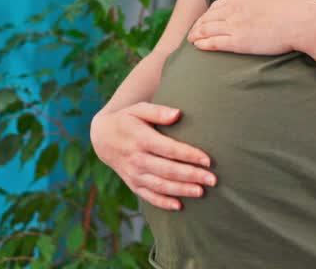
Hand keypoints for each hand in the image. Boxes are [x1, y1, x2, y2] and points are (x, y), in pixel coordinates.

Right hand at [90, 102, 216, 211]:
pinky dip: (163, 202)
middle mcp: (136, 158)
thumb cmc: (127, 119)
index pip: (169, 149)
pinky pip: (148, 196)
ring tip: (201, 191)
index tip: (208, 160)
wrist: (102, 137)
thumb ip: (158, 110)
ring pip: (160, 185)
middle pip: (168, 170)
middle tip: (212, 179)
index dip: (189, 155)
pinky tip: (179, 205)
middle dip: (192, 175)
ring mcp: (133, 174)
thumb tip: (178, 114)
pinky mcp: (132, 183)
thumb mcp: (138, 109)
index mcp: (140, 139)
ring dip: (182, 190)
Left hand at [186, 0, 315, 54]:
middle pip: (208, 17)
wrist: (300, 21)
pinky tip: (197, 47)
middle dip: (198, 24)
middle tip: (193, 31)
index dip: (208, 13)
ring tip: (191, 40)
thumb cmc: (288, 6)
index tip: (204, 19)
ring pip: (207, 29)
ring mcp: (235, 25)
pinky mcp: (239, 42)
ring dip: (196, 34)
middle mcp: (233, 9)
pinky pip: (215, 42)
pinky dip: (203, 44)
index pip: (216, 5)